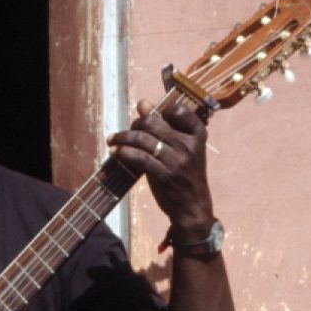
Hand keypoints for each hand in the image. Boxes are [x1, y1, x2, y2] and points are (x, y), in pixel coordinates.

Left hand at [107, 99, 214, 237]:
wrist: (193, 207)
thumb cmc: (186, 175)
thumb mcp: (183, 149)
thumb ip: (165, 126)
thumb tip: (142, 103)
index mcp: (197, 134)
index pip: (177, 109)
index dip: (159, 110)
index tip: (147, 118)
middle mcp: (189, 145)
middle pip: (153, 122)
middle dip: (134, 124)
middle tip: (125, 132)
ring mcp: (177, 160)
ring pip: (142, 139)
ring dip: (122, 137)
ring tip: (112, 140)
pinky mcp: (163, 175)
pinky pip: (138, 157)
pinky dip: (123, 152)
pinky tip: (115, 152)